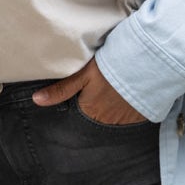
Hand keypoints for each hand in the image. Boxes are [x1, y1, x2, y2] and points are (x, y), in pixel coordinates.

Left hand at [31, 57, 147, 124]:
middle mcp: (107, 121)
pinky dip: (130, 108)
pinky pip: (132, 117)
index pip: (81, 114)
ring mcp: (126, 120)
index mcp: (90, 111)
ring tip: (117, 91)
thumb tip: (36, 100)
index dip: (83, 102)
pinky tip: (131, 95)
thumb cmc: (112, 66)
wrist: (147, 63)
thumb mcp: (84, 74)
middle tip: (105, 89)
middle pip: (98, 117)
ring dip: (115, 108)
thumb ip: (61, 89)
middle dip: (99, 107)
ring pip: (115, 118)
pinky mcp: (142, 117)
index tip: (88, 92)